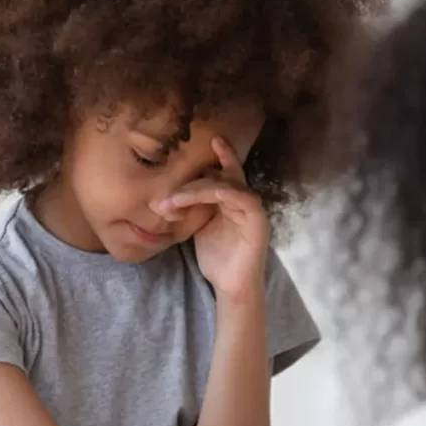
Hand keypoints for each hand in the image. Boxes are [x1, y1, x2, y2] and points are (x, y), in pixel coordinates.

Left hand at [157, 137, 269, 303]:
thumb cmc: (216, 258)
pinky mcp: (257, 220)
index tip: (210, 139)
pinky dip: (222, 193)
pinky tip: (203, 196)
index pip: (224, 173)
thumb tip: (169, 194)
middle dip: (192, 180)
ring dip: (198, 190)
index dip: (220, 155)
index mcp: (230, 201)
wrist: (231, 286)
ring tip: (173, 201)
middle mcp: (243, 200)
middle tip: (167, 195)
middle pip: (224, 175)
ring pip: (227, 185)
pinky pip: (242, 197)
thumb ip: (193, 208)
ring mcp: (252, 209)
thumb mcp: (199, 227)